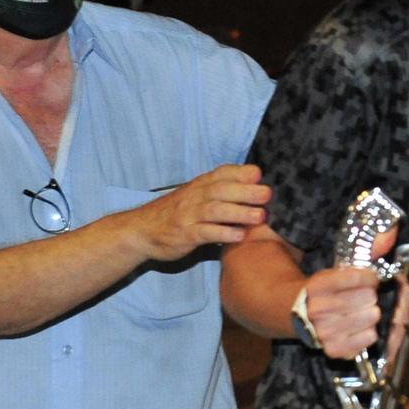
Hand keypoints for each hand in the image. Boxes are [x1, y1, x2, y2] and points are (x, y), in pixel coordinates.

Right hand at [128, 164, 272, 261]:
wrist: (140, 230)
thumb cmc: (176, 212)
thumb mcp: (196, 195)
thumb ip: (221, 190)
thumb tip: (256, 187)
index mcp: (200, 185)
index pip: (222, 173)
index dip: (240, 172)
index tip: (259, 174)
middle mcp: (195, 196)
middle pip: (222, 190)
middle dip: (246, 190)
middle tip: (267, 195)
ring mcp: (189, 215)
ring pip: (215, 210)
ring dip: (239, 212)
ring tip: (259, 216)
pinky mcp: (185, 235)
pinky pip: (205, 232)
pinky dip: (223, 233)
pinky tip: (239, 235)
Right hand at [301, 226, 398, 361]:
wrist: (295, 315)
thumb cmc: (321, 292)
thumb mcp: (331, 273)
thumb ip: (356, 263)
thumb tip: (388, 240)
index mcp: (316, 286)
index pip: (355, 277)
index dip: (369, 277)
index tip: (371, 278)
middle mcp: (317, 309)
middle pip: (367, 298)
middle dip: (371, 295)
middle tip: (366, 296)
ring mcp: (324, 331)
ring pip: (370, 317)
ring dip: (372, 312)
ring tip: (364, 310)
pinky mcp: (333, 349)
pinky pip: (368, 338)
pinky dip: (370, 332)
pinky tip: (362, 327)